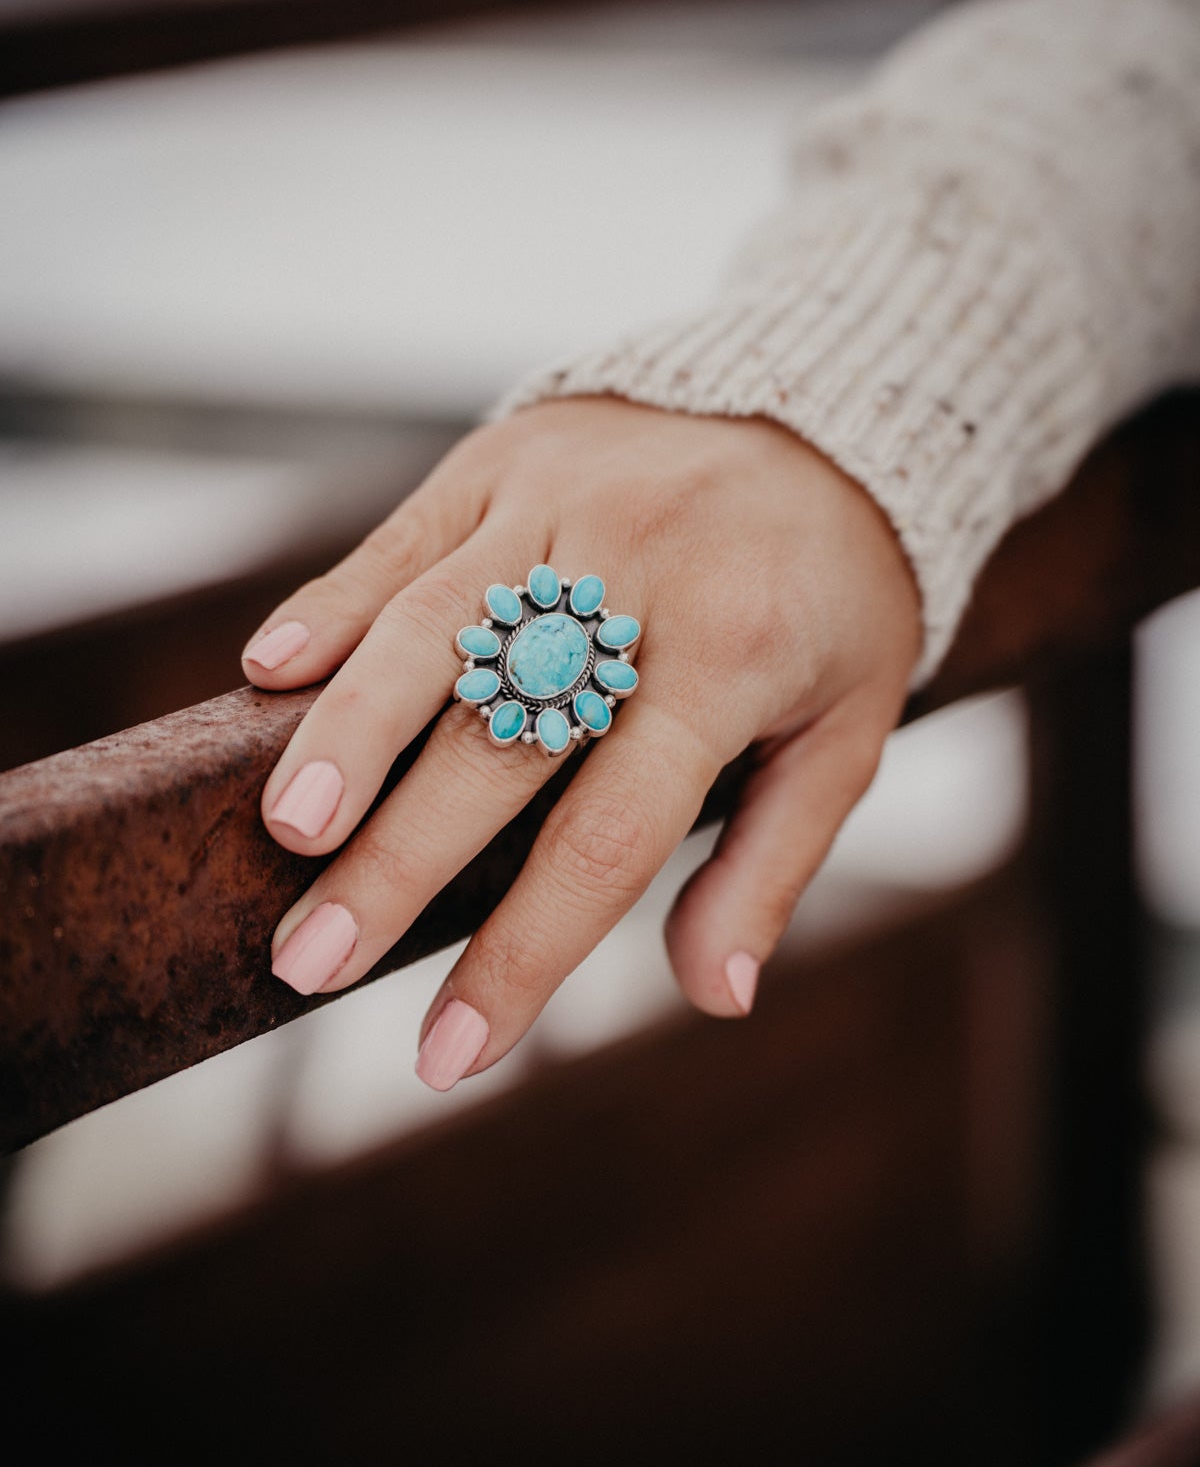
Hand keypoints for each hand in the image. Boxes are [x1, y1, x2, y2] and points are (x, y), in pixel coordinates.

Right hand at [241, 397, 920, 1089]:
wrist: (829, 412)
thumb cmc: (832, 603)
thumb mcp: (846, 735)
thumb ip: (773, 864)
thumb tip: (716, 995)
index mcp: (732, 662)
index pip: (608, 838)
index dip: (523, 954)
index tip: (446, 1054)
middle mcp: (637, 580)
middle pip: (497, 742)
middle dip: (395, 864)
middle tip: (308, 963)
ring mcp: (563, 509)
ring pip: (431, 628)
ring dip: (349, 732)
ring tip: (286, 829)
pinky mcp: (508, 460)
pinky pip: (407, 535)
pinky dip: (334, 604)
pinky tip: (266, 675)